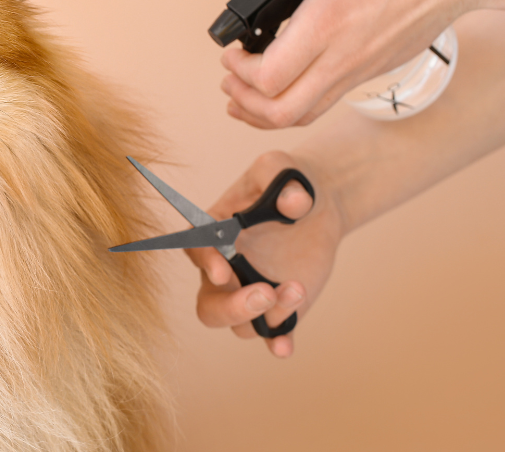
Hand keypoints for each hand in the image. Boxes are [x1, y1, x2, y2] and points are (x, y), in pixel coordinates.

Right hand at [186, 151, 342, 356]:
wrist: (317, 202)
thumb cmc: (287, 180)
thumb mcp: (282, 167)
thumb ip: (281, 178)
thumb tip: (294, 205)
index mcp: (214, 233)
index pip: (196, 250)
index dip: (205, 262)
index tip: (224, 270)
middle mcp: (225, 270)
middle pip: (209, 307)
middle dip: (232, 307)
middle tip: (263, 293)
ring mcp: (250, 292)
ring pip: (243, 324)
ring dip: (268, 314)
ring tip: (298, 287)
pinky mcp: (278, 307)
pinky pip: (271, 333)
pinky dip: (277, 342)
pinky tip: (285, 346)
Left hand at [221, 0, 501, 127]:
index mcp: (327, 21)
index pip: (269, 76)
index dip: (239, 72)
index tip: (230, 53)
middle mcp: (342, 55)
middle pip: (281, 111)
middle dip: (243, 101)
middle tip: (229, 79)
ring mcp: (358, 69)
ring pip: (302, 116)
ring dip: (263, 113)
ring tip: (242, 96)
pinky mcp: (370, 73)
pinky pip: (323, 104)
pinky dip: (292, 107)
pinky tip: (279, 92)